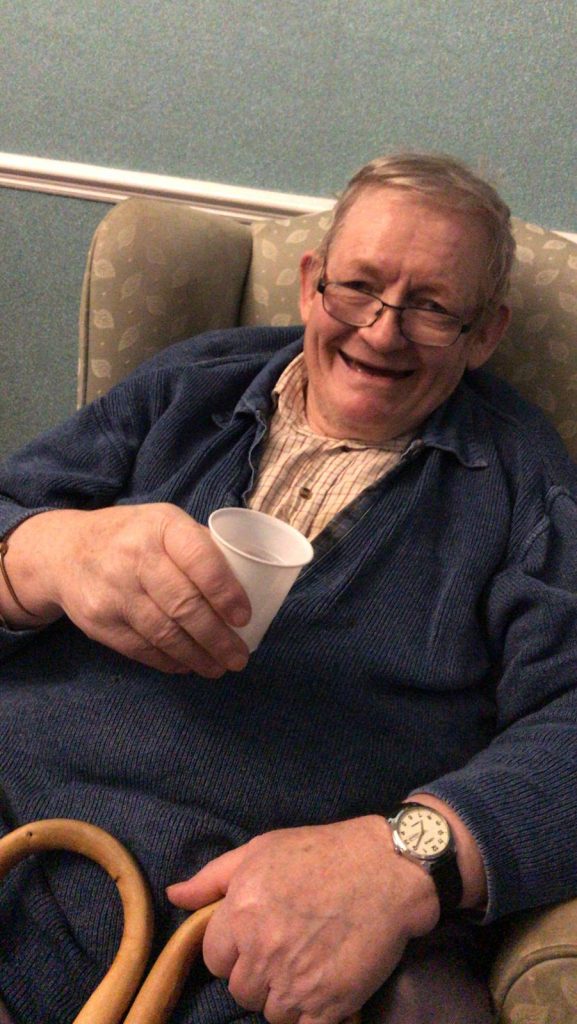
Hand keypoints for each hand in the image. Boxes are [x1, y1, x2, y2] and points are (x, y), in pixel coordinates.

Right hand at [2, 505, 251, 674]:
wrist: (66, 551)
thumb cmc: (132, 537)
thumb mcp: (164, 523)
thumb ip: (200, 547)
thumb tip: (250, 582)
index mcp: (161, 526)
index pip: (201, 560)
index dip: (226, 592)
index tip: (244, 618)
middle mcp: (135, 556)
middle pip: (184, 605)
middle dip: (218, 638)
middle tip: (239, 657)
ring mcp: (114, 590)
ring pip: (164, 633)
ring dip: (197, 656)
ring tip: (219, 667)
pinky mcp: (99, 621)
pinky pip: (142, 649)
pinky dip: (169, 661)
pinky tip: (187, 665)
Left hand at [167, 817, 439, 1023]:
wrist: (387, 868)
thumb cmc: (322, 852)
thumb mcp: (261, 850)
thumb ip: (212, 878)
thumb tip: (174, 895)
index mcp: (240, 913)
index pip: (214, 959)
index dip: (234, 949)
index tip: (258, 938)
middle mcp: (263, 950)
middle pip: (241, 990)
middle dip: (259, 975)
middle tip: (286, 950)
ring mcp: (296, 981)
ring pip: (271, 1013)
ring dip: (285, 997)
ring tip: (308, 966)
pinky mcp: (329, 1003)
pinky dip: (311, 1015)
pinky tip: (323, 988)